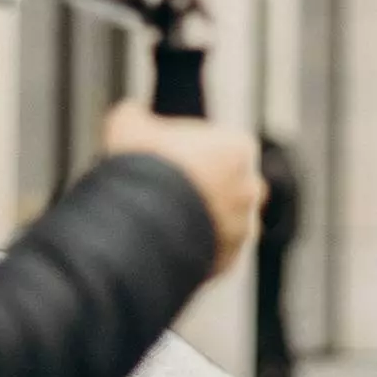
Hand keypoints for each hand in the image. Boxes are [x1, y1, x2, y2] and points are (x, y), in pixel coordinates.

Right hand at [102, 102, 262, 276]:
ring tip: (166, 223)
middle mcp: (248, 188)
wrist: (142, 225)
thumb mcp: (128, 126)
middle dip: (204, 187)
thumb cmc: (143, 169)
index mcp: (236, 149)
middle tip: (169, 190)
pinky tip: (168, 244)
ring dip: (202, 221)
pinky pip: (214, 252)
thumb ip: (135, 117)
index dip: (194, 150)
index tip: (170, 157)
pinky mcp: (228, 261)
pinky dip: (196, 249)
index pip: (223, 145)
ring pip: (225, 222)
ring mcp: (242, 227)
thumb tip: (129, 115)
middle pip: (229, 184)